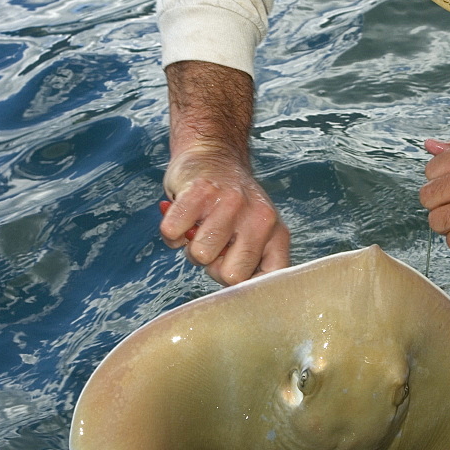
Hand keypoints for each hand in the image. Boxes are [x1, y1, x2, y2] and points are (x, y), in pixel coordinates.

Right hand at [161, 146, 289, 284]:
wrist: (213, 153)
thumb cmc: (231, 206)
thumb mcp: (254, 234)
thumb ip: (249, 263)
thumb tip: (233, 296)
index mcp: (277, 234)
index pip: (267, 281)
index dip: (242, 284)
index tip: (231, 270)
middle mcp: (261, 218)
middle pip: (230, 276)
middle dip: (213, 266)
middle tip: (214, 243)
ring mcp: (232, 202)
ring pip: (201, 255)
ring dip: (191, 246)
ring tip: (200, 226)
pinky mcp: (201, 191)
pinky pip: (174, 233)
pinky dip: (172, 230)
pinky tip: (184, 215)